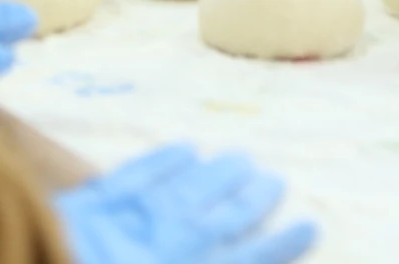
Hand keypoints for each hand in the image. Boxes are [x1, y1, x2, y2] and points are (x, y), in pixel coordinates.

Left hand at [55, 145, 317, 263]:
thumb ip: (198, 258)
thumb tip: (223, 251)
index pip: (244, 263)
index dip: (278, 247)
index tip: (309, 224)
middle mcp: (166, 249)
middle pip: (219, 219)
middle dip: (250, 200)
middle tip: (275, 179)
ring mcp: (128, 223)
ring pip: (185, 191)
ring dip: (216, 173)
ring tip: (241, 157)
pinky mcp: (89, 205)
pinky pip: (135, 176)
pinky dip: (163, 161)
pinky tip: (185, 147)